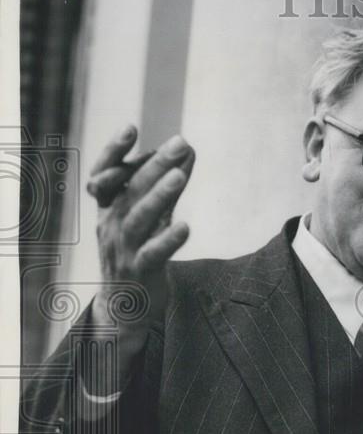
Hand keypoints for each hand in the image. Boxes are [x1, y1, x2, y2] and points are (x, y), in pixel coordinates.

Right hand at [88, 125, 193, 378]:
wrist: (125, 305)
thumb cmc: (137, 251)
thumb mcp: (149, 216)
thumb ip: (166, 185)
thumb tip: (188, 150)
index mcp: (109, 208)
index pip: (104, 174)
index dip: (114, 152)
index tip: (131, 128)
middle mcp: (112, 224)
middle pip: (131, 190)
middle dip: (155, 164)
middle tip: (180, 142)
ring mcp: (123, 249)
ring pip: (139, 218)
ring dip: (159, 196)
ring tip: (180, 176)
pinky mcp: (140, 272)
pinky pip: (152, 254)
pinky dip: (167, 240)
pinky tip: (185, 227)